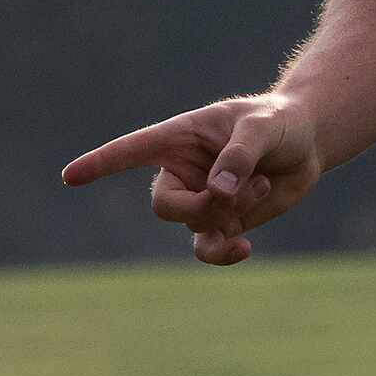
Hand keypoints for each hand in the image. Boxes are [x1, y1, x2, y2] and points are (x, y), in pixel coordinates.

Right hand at [61, 93, 322, 265]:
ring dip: (231, 211)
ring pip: (194, 224)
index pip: (131, 151)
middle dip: (201, 205)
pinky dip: (223, 253)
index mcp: (180, 137)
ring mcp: (200, 199)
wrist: (306, 144)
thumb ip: (239, 154)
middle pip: (165, 205)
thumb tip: (218, 191)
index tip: (69, 176)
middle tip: (244, 186)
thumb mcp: (263, 127)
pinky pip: (208, 248)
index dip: (101, 163)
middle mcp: (182, 170)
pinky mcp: (222, 221)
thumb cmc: (279, 122)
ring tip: (262, 183)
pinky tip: (244, 249)